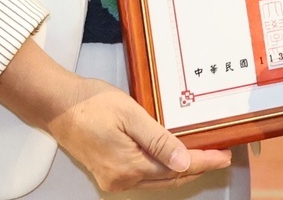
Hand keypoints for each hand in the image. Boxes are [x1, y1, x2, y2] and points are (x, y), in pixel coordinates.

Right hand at [0, 42, 229, 190]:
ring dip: (180, 169)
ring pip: (156, 180)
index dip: (203, 162)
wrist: (57, 105)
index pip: (176, 168)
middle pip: (168, 178)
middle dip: (196, 167)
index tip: (224, 156)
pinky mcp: (107, 174)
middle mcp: (121, 180)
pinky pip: (143, 176)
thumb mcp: (131, 115)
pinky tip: (172, 157)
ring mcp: (113, 180)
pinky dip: (161, 168)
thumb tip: (184, 162)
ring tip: (203, 156)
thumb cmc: (92, 103)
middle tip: (220, 155)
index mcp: (128, 166)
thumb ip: (159, 140)